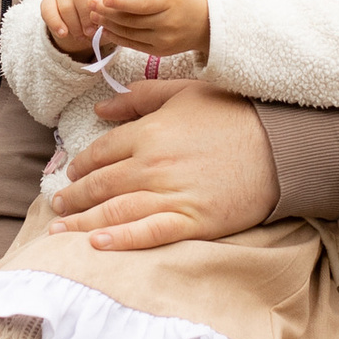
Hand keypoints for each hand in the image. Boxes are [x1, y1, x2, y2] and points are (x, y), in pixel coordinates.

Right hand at [40, 0, 108, 60]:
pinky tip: (63, 34)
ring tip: (81, 36)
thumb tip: (111, 16)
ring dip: (74, 24)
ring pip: (65, 5)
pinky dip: (56, 24)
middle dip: (86, 17)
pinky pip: (49, 11)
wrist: (84, 25)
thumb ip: (112, 12)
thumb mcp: (110, 14)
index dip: (99, 5)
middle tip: (91, 32)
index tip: (103, 22)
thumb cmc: (101, 17)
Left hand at [49, 76, 278, 250]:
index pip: (99, 154)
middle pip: (99, 185)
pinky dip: (120, 241)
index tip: (70, 175)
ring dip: (82, 222)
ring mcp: (171, 195)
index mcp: (148, 133)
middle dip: (72, 197)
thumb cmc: (234, 114)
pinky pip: (148, 233)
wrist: (281, 144)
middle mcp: (152, 165)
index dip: (79, 166)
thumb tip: (101, 109)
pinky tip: (97, 245)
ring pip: (115, 212)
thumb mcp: (184, 92)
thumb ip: (139, 98)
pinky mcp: (192, 221)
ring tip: (61, 229)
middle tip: (57, 205)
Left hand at [95, 0, 208, 61]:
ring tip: (94, 16)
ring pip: (130, 33)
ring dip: (109, 25)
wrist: (208, 23)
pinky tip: (106, 29)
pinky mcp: (160, 50)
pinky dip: (118, 37)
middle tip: (90, 4)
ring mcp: (163, 39)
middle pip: (131, 20)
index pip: (141, 4)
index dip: (121, 2)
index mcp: (170, 1)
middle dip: (107, 13)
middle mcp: (167, 23)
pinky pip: (134, 45)